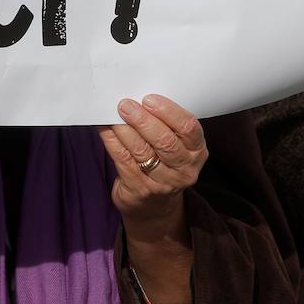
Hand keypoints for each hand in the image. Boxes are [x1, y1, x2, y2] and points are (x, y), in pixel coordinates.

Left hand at [99, 95, 206, 242]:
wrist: (154, 207)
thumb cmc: (163, 164)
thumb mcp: (176, 147)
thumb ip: (165, 125)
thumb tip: (138, 96)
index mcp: (197, 151)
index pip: (188, 128)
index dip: (169, 111)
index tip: (149, 99)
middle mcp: (184, 169)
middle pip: (164, 141)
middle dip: (143, 120)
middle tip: (125, 105)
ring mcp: (163, 183)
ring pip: (142, 151)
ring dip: (124, 129)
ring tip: (113, 115)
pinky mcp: (140, 190)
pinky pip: (124, 161)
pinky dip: (113, 142)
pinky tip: (106, 130)